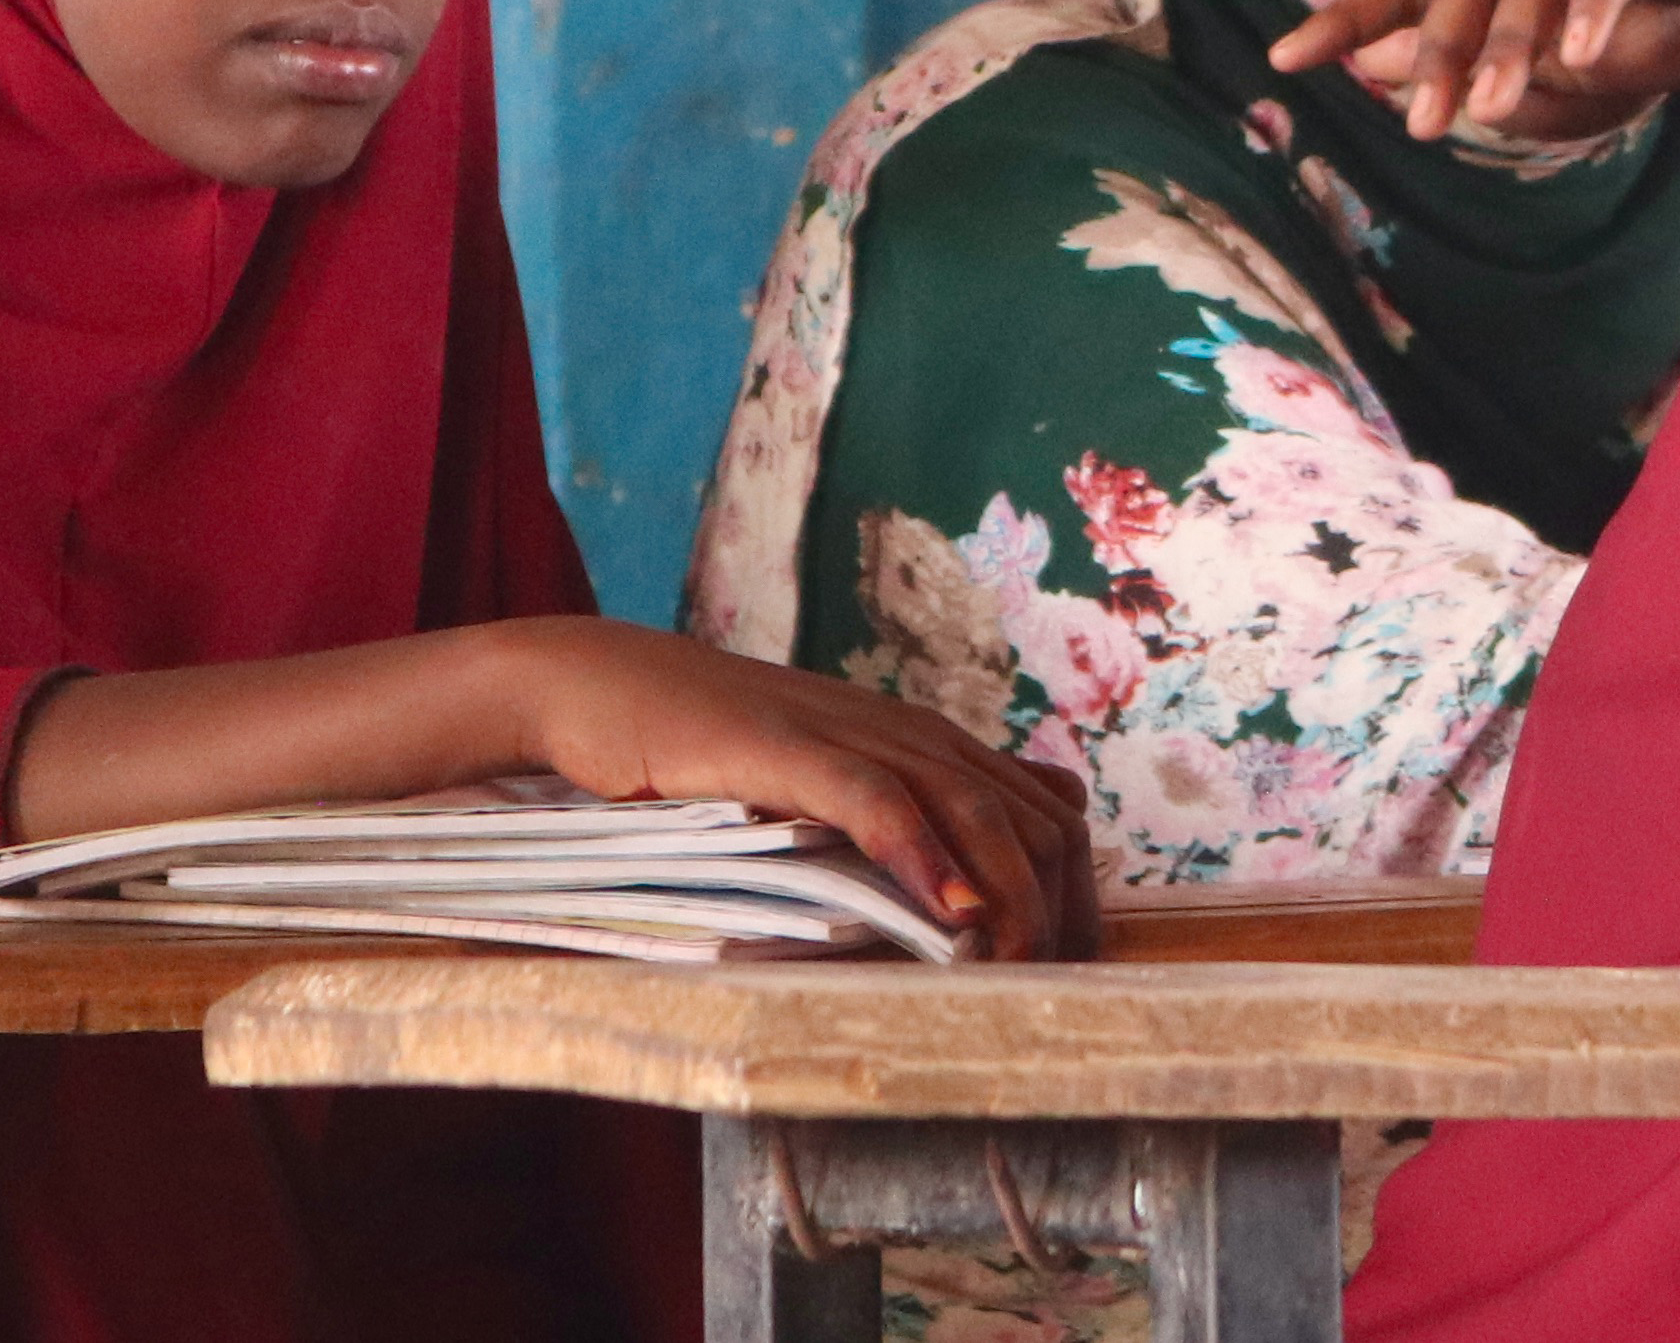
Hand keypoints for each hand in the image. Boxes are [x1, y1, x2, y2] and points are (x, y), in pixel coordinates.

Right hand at [493, 619, 1100, 962]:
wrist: (605, 687)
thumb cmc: (706, 760)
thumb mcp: (818, 803)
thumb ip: (881, 841)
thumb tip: (943, 928)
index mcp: (926, 747)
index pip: (1049, 815)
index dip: (1074, 896)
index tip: (1065, 973)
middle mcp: (910, 733)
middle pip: (1032, 820)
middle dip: (1056, 910)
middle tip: (1047, 991)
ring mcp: (851, 733)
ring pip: (971, 808)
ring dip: (1006, 894)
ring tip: (1013, 967)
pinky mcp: (787, 746)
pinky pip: (876, 797)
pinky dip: (921, 854)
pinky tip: (947, 911)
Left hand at [1269, 0, 1679, 139]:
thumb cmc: (1667, 24)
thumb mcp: (1567, 70)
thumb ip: (1490, 69)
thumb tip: (1391, 68)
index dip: (1346, 16)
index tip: (1283, 60)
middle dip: (1440, 53)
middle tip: (1419, 121)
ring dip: (1510, 44)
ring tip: (1491, 109)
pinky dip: (1593, 5)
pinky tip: (1579, 56)